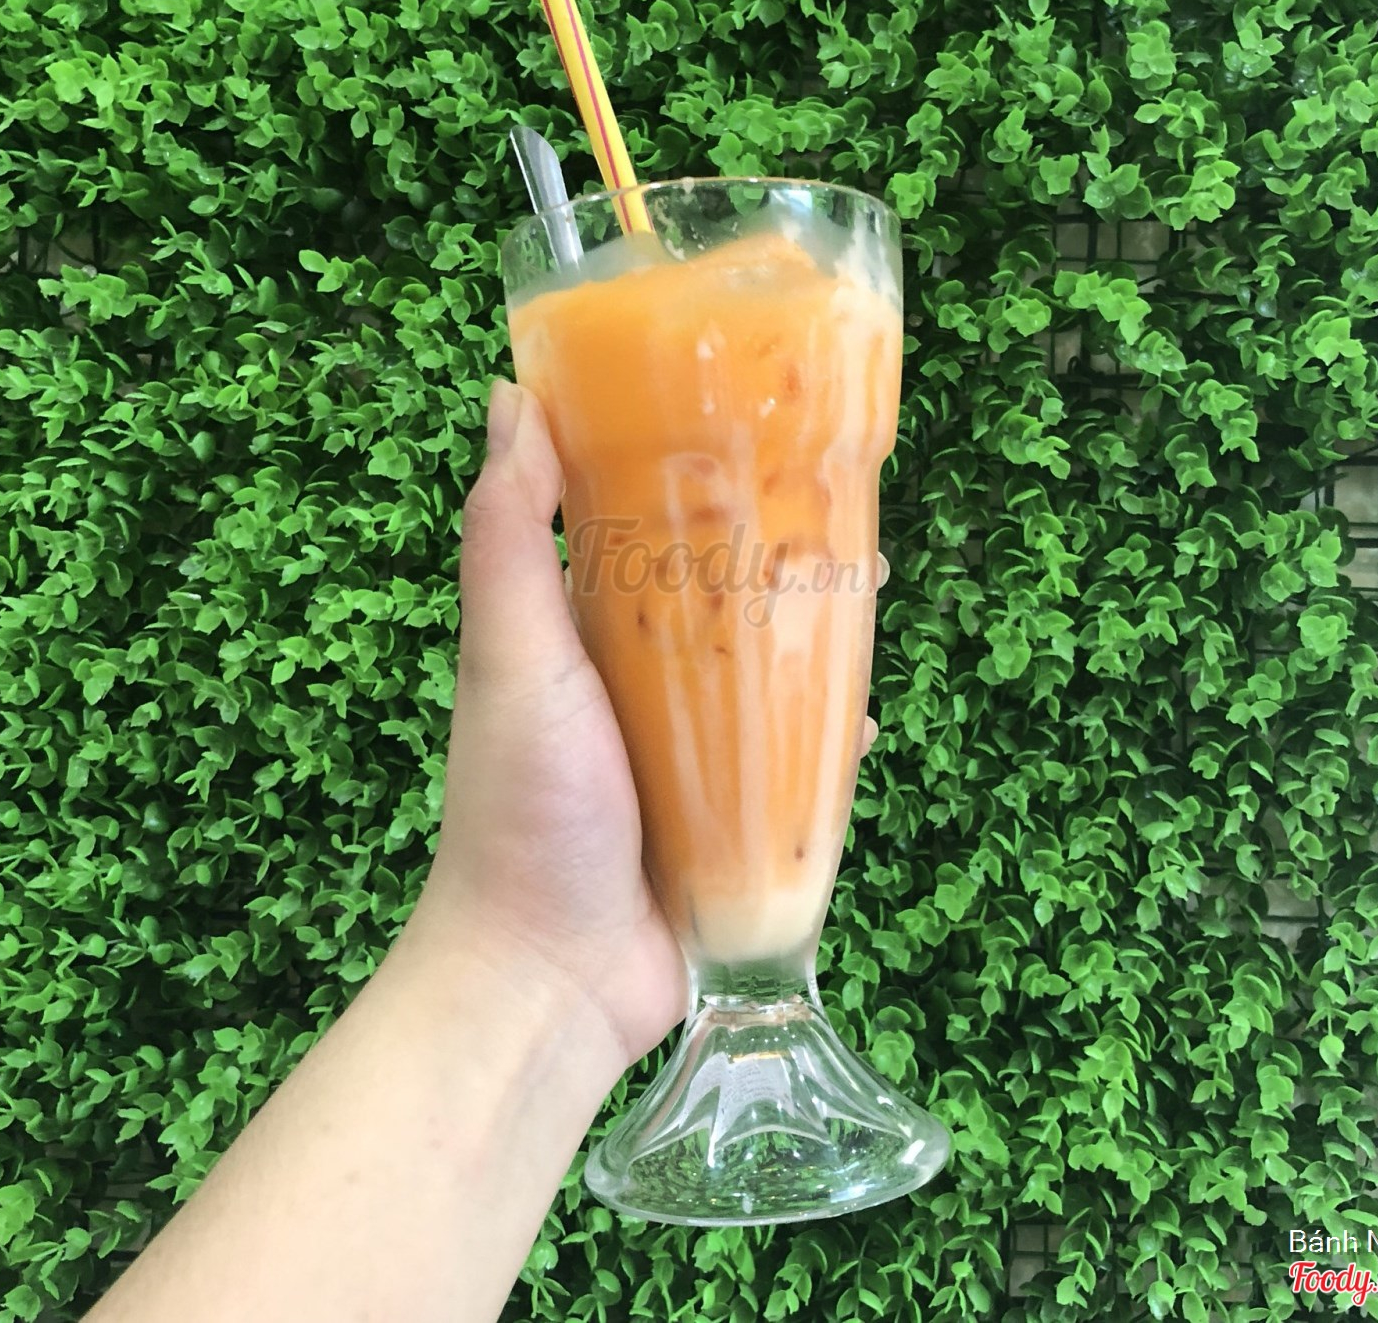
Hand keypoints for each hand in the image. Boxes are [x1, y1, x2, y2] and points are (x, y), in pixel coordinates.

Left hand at [413, 379, 886, 1069]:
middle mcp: (630, 684)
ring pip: (762, 675)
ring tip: (870, 592)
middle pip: (719, 599)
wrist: (551, 978)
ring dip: (815, 636)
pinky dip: (822, 737)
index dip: (695, 481)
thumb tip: (511, 398)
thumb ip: (507, 537)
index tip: (756, 436)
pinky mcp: (725, 818)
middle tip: (845, 521)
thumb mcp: (512, 655)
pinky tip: (862, 717)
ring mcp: (682, 754)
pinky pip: (787, 762)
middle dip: (779, 556)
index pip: (641, 533)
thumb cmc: (525, 806)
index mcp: (576, 632)